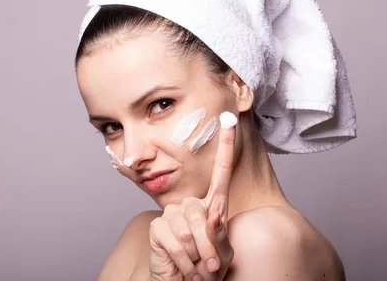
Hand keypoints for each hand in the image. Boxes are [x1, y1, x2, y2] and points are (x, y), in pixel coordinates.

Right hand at [148, 113, 236, 280]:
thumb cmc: (207, 269)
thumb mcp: (220, 253)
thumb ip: (217, 234)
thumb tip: (210, 216)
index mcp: (213, 205)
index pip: (222, 171)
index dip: (225, 146)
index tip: (229, 120)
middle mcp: (192, 205)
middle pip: (203, 214)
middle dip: (209, 247)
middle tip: (209, 268)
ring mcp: (173, 214)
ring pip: (189, 230)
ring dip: (196, 257)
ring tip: (196, 267)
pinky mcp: (158, 227)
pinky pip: (174, 241)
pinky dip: (182, 261)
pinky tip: (182, 267)